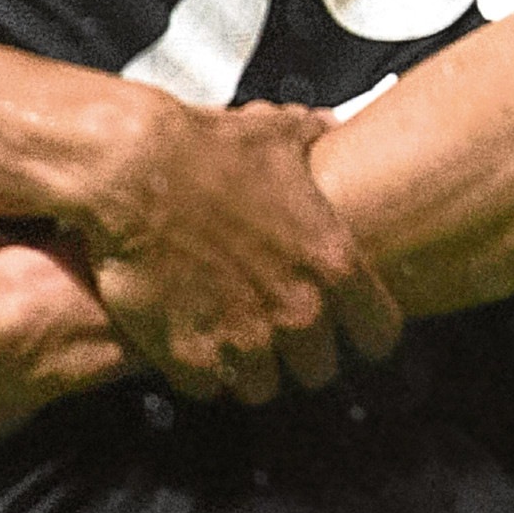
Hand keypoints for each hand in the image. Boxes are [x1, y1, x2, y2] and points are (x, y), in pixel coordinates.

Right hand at [72, 95, 401, 402]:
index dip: (367, 332)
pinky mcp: (187, 354)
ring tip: (232, 344)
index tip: (355, 332)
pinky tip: (189, 345)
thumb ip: (316, 136)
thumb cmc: (210, 148)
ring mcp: (243, 338)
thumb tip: (329, 123)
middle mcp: (298, 311)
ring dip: (250, 369)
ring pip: (264, 389)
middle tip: (279, 334)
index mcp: (333, 263)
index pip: (380, 332)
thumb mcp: (279, 133)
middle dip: (302, 355)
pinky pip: (208, 389)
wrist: (133, 170)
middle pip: (320, 370)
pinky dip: (199, 373)